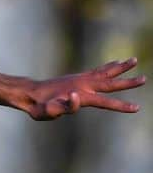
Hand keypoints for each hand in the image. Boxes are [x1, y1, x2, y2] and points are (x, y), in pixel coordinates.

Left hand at [24, 58, 143, 119]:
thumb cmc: (38, 107)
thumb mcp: (47, 112)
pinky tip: (116, 62)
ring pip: (106, 73)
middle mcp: (84, 85)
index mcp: (81, 96)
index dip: (121, 106)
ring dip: (120, 68)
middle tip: (144, 79)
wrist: (30, 94)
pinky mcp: (78, 78)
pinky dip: (108, 66)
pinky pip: (96, 70)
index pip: (106, 102)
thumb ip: (62, 107)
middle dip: (128, 83)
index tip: (136, 108)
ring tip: (134, 60)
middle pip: (110, 83)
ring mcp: (81, 79)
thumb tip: (75, 98)